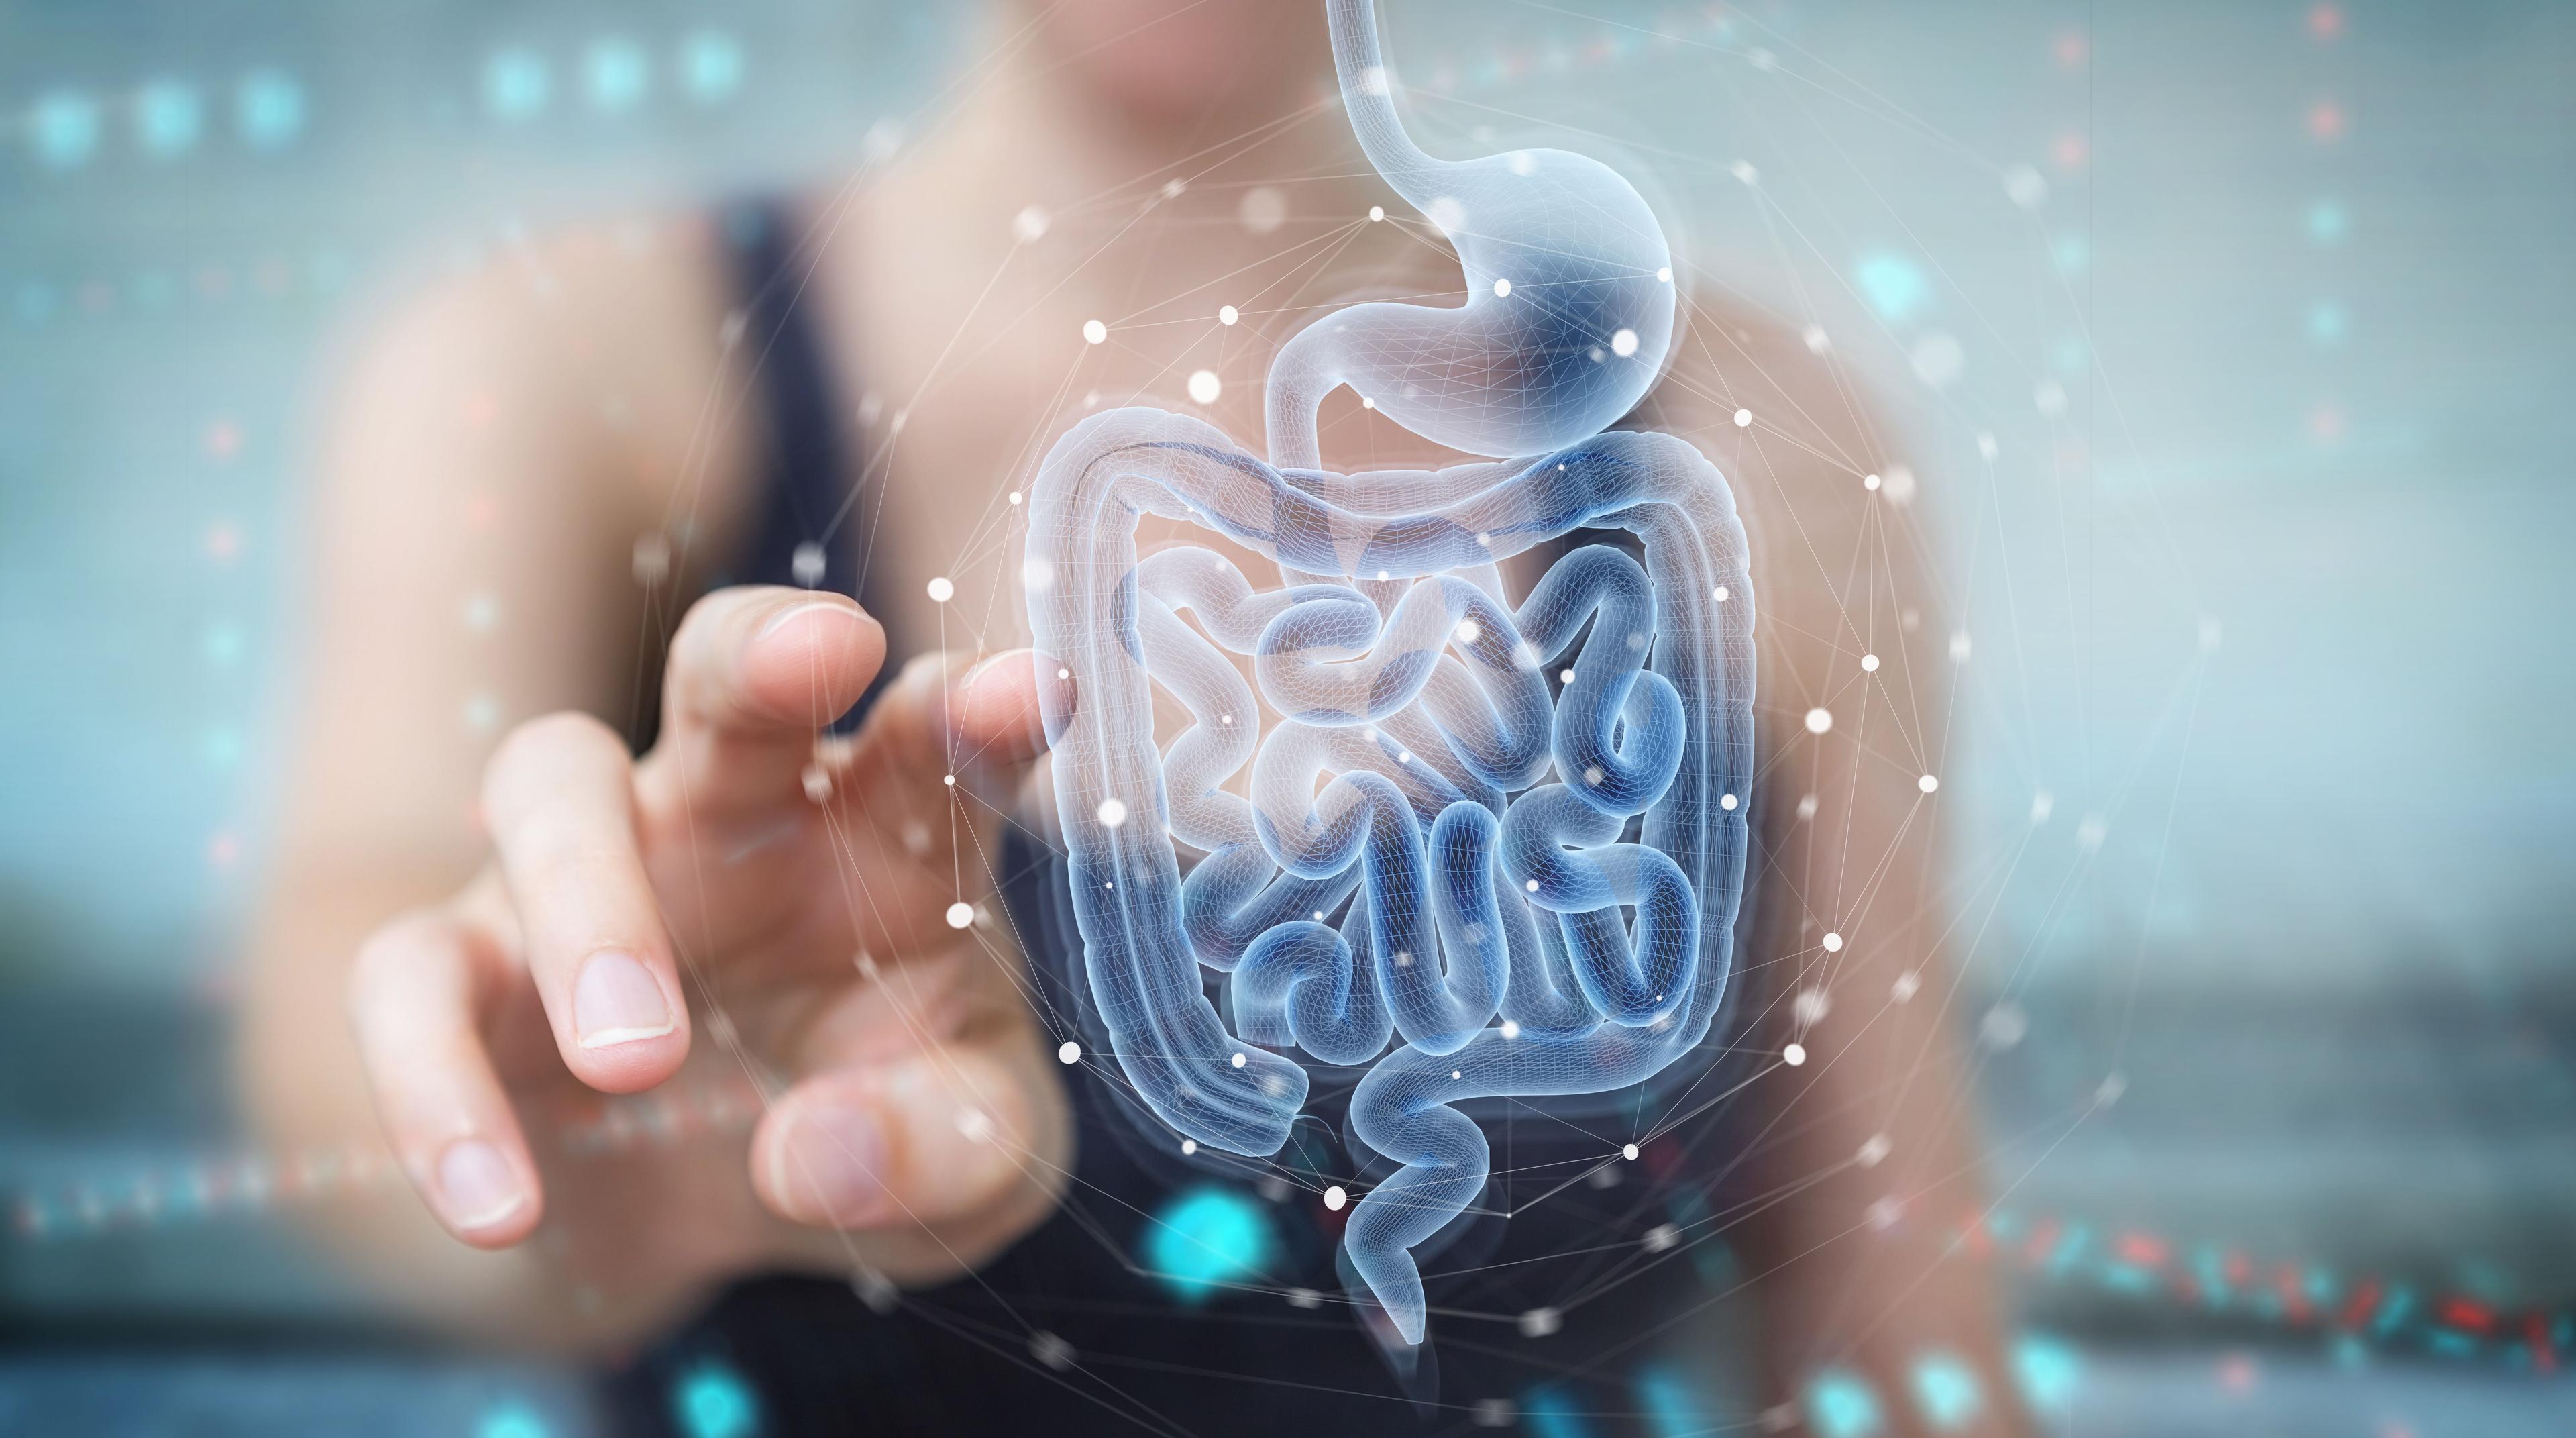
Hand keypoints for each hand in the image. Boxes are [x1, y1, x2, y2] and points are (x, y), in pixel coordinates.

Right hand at [344, 586, 1069, 1295]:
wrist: (698, 1212)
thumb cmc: (870, 1126)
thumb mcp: (967, 1159)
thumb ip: (950, 1148)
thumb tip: (818, 1152)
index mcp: (890, 827)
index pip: (941, 739)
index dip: (983, 709)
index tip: (1033, 691)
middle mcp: (739, 810)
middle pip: (730, 669)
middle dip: (764, 645)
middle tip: (818, 649)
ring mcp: (588, 869)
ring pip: (550, 783)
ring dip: (589, 902)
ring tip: (636, 1059)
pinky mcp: (462, 968)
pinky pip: (409, 978)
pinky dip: (435, 1087)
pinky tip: (499, 1210)